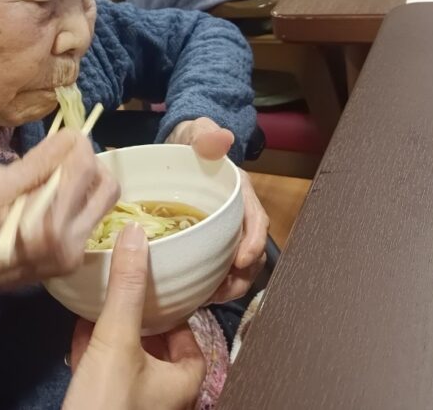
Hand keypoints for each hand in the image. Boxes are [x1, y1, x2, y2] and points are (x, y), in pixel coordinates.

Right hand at [0, 129, 118, 290]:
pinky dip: (79, 202)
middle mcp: (69, 241)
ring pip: (103, 203)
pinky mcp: (72, 261)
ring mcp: (73, 254)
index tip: (62, 136)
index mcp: (48, 221)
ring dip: (88, 182)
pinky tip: (55, 200)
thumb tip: (71, 137)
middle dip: (90, 162)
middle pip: (107, 186)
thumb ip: (39, 160)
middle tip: (65, 156)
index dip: (77, 142)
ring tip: (59, 178)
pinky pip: (90, 220)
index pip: (85, 166)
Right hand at [64, 224, 205, 409]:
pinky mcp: (105, 406)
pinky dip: (94, 348)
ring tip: (100, 296)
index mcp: (183, 380)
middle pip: (157, 343)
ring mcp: (133, 403)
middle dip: (138, 313)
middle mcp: (164, 395)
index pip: (190, 334)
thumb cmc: (108, 406)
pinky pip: (104, 371)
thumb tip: (136, 236)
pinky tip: (78, 326)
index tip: (155, 282)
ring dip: (114, 328)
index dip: (173, 307)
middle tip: (125, 282)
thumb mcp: (117, 340)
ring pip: (128, 357)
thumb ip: (126, 289)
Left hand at [165, 118, 269, 302]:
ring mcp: (224, 230)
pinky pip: (218, 266)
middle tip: (220, 292)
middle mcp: (237, 215)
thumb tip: (222, 137)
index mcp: (240, 193)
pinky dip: (212, 282)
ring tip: (208, 298)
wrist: (175, 149)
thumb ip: (206, 135)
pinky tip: (196, 292)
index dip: (253, 243)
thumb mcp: (197, 134)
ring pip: (238, 265)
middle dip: (242, 275)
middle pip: (252, 251)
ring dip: (229, 284)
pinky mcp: (209, 240)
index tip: (241, 262)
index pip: (256, 221)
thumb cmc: (189, 142)